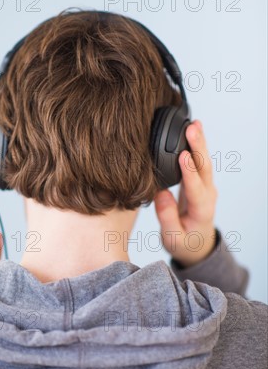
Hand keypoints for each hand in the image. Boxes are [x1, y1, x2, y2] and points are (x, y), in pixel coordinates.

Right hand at [154, 120, 217, 267]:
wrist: (196, 245)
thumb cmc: (184, 243)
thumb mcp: (172, 239)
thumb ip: (167, 218)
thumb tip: (162, 194)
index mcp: (200, 211)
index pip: (195, 188)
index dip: (189, 171)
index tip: (183, 155)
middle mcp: (207, 195)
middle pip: (204, 168)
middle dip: (198, 147)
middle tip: (192, 129)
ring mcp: (205, 186)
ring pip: (204, 161)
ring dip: (200, 142)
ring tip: (194, 123)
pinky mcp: (200, 181)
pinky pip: (199, 161)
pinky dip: (197, 145)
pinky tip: (193, 129)